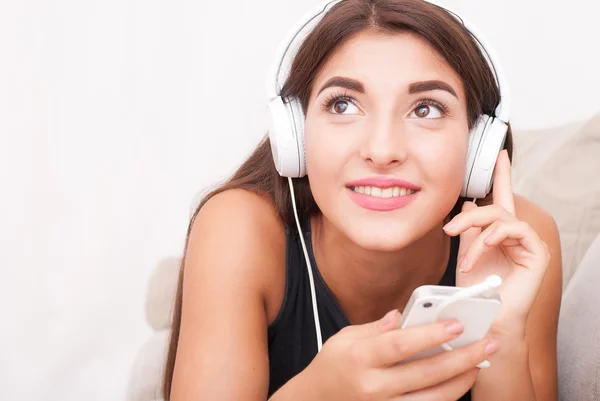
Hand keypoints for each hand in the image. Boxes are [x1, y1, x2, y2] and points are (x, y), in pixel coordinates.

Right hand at [301, 310, 499, 400]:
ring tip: (479, 364)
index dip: (430, 335)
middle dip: (461, 358)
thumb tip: (402, 315)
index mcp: (360, 358)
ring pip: (432, 399)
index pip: (401, 345)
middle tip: (487, 344)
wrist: (316, 400)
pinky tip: (459, 383)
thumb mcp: (344, 338)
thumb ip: (375, 327)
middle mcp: (373, 386)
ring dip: (461, 381)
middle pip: (425, 374)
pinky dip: (446, 397)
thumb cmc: (331, 365)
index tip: (457, 323)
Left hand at [442, 150, 550, 331]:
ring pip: (502, 217)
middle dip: (469, 217)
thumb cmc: (476, 290)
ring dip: (477, 234)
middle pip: (495, 208)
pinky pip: (516, 230)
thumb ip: (469, 230)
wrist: (485, 317)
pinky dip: (495, 238)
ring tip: (465, 259)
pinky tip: (483, 250)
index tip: (499, 154)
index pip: (501, 199)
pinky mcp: (538, 253)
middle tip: (449, 230)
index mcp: (500, 233)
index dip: (501, 175)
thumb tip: (466, 206)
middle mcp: (517, 235)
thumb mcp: (467, 253)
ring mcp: (529, 244)